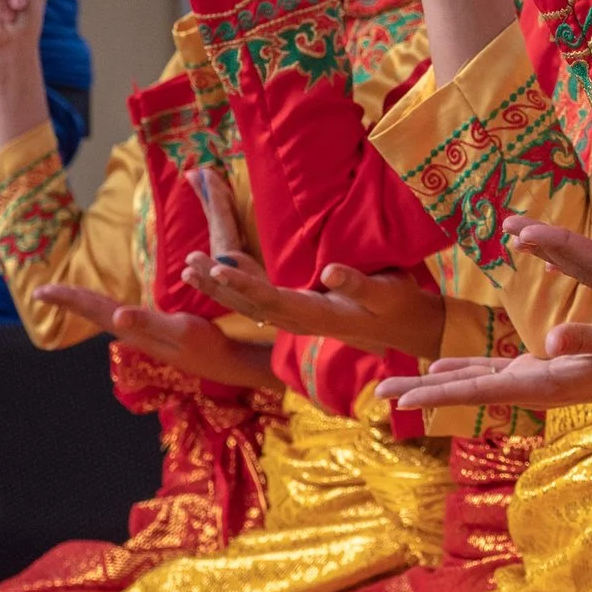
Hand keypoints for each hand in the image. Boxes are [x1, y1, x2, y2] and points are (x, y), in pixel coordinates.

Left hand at [31, 284, 279, 390]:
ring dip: (82, 305)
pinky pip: (116, 317)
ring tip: (64, 296)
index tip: (42, 290)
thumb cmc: (204, 343)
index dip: (68, 298)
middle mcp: (129, 331)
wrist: (223, 363)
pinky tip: (105, 309)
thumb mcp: (179, 328)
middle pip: (92, 312)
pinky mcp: (149, 333)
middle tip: (42, 291)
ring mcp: (139, 334)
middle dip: (68, 300)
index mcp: (131, 327)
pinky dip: (102, 309)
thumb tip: (115, 317)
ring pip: (102, 315)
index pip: (93, 308)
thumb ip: (147, 321)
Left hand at [182, 254, 445, 359]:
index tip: (217, 269)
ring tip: (189, 268)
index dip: (242, 285)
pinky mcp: (299, 311)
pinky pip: (259, 302)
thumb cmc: (396, 305)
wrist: (404, 326)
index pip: (271, 300)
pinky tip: (219, 273)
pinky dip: (235, 287)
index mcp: (316, 315)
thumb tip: (328, 271)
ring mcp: (297, 317)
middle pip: (249, 306)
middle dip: (217, 286)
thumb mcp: (384, 292)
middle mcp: (300, 320)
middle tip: (187, 264)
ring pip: (249, 306)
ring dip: (219, 287)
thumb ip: (357, 284)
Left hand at [383, 312, 591, 411]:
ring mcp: (544, 377)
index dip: (444, 390)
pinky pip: (499, 368)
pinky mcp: (550, 366)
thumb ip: (589, 341)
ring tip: (397, 385)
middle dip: (427, 390)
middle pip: (473, 390)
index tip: (402, 397)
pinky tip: (446, 364)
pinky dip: (468, 366)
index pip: (488, 389)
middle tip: (378, 393)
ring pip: (480, 380)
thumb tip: (546, 344)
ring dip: (439, 381)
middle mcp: (542, 385)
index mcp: (554, 381)